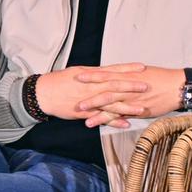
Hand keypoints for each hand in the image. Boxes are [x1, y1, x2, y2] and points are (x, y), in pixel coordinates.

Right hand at [34, 63, 148, 121]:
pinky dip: (114, 121)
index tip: (142, 67)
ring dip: (128, 106)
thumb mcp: (77, 72)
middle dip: (132, 86)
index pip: (113, 70)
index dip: (128, 69)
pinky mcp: (85, 113)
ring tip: (142, 108)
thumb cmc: (59, 81)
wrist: (43, 93)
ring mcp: (89, 100)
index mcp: (91, 75)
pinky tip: (126, 123)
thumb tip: (106, 71)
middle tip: (148, 85)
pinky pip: (102, 117)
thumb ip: (93, 73)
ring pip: (111, 103)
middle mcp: (92, 87)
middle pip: (115, 85)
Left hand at [79, 64, 187, 127]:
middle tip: (72, 97)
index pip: (105, 74)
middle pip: (104, 89)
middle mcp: (128, 86)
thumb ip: (127, 75)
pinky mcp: (139, 110)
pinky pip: (121, 115)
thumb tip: (115, 75)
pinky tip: (98, 124)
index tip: (76, 75)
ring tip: (82, 115)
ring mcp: (133, 98)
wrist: (178, 86)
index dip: (91, 75)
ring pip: (110, 104)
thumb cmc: (161, 78)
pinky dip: (109, 120)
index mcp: (127, 75)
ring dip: (96, 110)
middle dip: (88, 94)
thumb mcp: (141, 73)